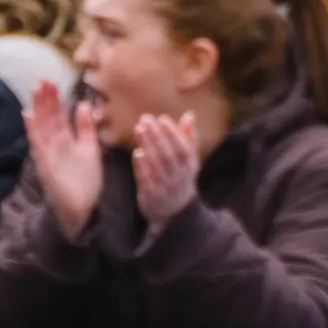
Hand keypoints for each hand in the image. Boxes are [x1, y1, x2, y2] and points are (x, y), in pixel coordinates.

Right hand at [23, 83, 108, 240]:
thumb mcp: (90, 149)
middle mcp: (55, 146)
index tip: (51, 81)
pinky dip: (33, 131)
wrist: (84, 210)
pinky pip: (39, 146)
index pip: (58, 116)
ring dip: (38, 109)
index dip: (54, 100)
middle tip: (42, 79)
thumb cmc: (85, 181)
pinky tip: (28, 116)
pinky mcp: (47, 166)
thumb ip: (86, 128)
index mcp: (66, 141)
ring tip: (35, 90)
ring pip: (42, 128)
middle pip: (48, 119)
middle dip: (45, 100)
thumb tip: (84, 104)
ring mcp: (49, 155)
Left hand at [132, 110, 203, 225]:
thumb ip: (190, 137)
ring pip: (156, 165)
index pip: (182, 148)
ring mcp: (164, 187)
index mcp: (189, 167)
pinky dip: (142, 167)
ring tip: (139, 129)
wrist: (175, 213)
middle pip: (167, 154)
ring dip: (148, 146)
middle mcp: (178, 177)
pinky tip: (137, 153)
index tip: (162, 118)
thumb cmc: (181, 178)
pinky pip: (146, 181)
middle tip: (145, 119)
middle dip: (157, 136)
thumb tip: (189, 114)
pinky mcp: (150, 196)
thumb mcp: (190, 160)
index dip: (173, 133)